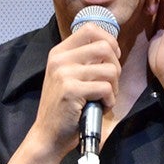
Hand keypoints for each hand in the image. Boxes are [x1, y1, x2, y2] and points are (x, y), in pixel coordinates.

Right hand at [31, 24, 120, 157]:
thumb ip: (84, 60)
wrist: (48, 135)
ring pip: (109, 70)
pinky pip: (105, 88)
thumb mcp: (68, 76)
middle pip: (104, 47)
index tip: (111, 59)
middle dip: (116, 67)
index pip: (91, 29)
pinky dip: (109, 101)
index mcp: (59, 52)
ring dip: (114, 87)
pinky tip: (100, 107)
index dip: (109, 41)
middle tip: (109, 83)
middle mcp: (60, 59)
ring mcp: (64, 73)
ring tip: (103, 98)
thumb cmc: (64, 107)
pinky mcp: (71, 90)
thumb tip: (112, 47)